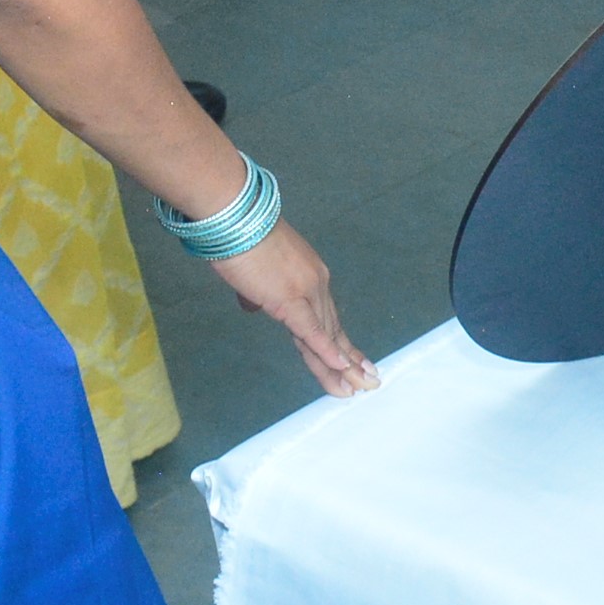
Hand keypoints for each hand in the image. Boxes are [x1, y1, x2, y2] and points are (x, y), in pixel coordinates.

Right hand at [195, 219, 375, 395]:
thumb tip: (253, 306)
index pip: (327, 318)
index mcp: (309, 276)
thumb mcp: (254, 269)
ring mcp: (305, 291)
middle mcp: (315, 284)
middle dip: (350, 360)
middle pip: (333, 331)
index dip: (340, 342)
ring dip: (341, 366)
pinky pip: (311, 332)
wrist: (235, 216)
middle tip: (368, 383)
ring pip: (326, 337)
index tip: (354, 361)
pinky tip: (340, 368)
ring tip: (357, 388)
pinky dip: (326, 352)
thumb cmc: (238, 237)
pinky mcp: (289, 299)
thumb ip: (257, 291)